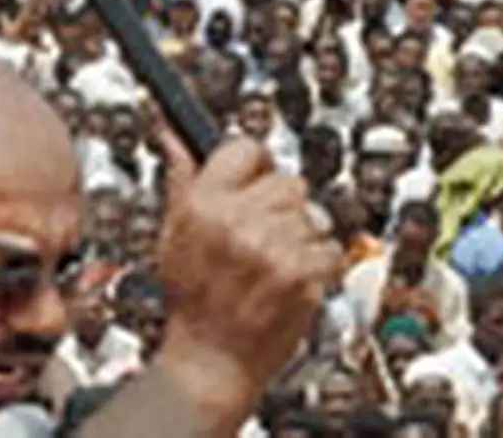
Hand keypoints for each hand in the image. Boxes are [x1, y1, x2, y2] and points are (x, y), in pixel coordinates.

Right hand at [151, 130, 343, 434]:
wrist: (210, 363)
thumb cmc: (192, 306)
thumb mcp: (172, 237)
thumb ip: (181, 182)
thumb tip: (174, 138)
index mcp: (201, 204)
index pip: (245, 149)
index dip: (255, 168)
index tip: (256, 183)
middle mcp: (236, 220)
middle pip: (288, 181)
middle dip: (281, 209)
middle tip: (263, 242)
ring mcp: (272, 247)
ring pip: (312, 216)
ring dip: (301, 240)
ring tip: (273, 268)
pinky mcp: (302, 272)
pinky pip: (330, 249)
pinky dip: (320, 267)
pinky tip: (292, 284)